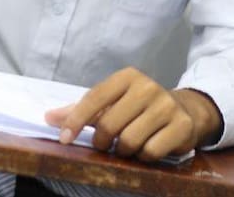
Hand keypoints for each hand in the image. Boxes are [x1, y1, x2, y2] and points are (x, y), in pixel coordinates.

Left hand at [44, 67, 223, 161]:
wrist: (185, 110)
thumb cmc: (139, 107)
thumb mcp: (112, 102)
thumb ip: (81, 110)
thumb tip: (49, 117)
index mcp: (127, 77)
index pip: (94, 98)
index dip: (75, 120)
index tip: (64, 139)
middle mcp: (148, 86)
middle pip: (110, 125)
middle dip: (102, 141)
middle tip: (105, 145)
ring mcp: (167, 105)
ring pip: (129, 141)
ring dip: (123, 151)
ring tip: (127, 146)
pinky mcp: (181, 125)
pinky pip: (150, 152)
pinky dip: (143, 157)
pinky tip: (146, 149)